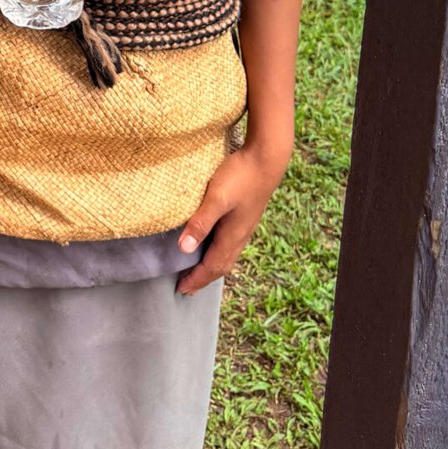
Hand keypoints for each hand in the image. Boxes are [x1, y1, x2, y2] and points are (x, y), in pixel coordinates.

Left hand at [176, 141, 290, 294]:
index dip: (196, 279)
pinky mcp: (244, 215)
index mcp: (232, 236)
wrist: (266, 159)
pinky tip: (213, 243)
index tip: (181, 289)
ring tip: (199, 271)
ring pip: (227, 255)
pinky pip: (230, 243)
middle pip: (221, 265)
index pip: (212, 266)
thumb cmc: (240, 176)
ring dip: (212, 266)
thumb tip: (184, 249)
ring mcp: (244, 226)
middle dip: (204, 278)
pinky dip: (218, 252)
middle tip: (187, 287)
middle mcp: (240, 236)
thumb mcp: (216, 198)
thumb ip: (200, 222)